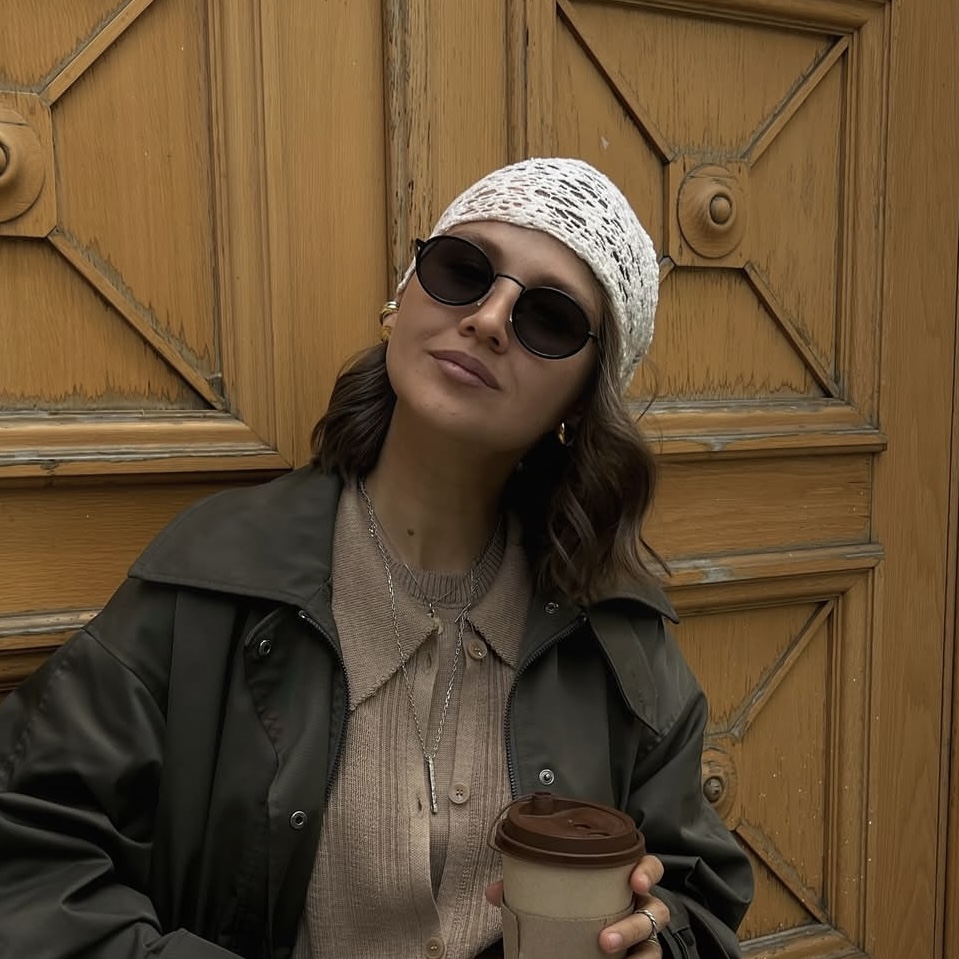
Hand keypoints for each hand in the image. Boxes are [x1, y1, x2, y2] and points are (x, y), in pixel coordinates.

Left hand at [485, 854, 669, 954]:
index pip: (649, 867)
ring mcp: (642, 935)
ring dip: (631, 949)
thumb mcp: (558, 892)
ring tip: (606, 953)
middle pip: (656, 910)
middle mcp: (640, 906)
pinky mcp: (638, 956)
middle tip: (607, 939)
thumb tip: (495, 892)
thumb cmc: (577, 902)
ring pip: (653, 943)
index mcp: (623, 880)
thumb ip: (530, 888)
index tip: (635, 878)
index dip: (647, 870)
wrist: (584, 937)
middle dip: (636, 924)